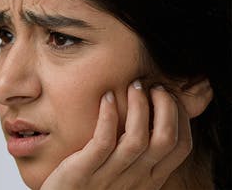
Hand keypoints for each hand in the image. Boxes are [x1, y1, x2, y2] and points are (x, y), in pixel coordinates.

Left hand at [40, 81, 192, 189]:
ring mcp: (110, 176)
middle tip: (154, 87)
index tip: (169, 96)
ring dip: (139, 106)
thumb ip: (140, 155)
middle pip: (165, 140)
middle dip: (166, 107)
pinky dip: (108, 116)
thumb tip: (153, 120)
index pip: (180, 146)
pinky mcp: (83, 171)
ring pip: (137, 139)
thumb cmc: (95, 185)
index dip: (181, 117)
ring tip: (133, 86)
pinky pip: (103, 141)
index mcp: (149, 179)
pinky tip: (106, 97)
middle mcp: (135, 179)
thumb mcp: (125, 173)